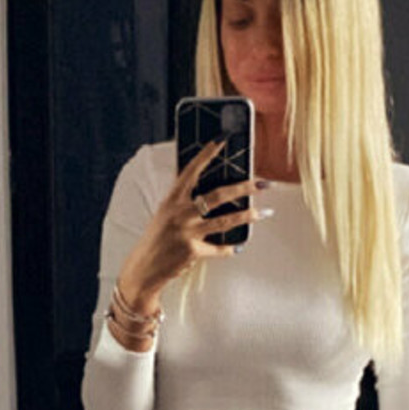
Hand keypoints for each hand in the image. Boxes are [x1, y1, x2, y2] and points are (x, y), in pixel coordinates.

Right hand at [118, 137, 272, 305]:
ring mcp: (187, 232)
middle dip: (244, 187)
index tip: (222, 140)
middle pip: (218, 195)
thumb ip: (183, 203)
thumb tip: (209, 194)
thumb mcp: (164, 215)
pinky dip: (229, 249)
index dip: (206, 154)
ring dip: (248, 215)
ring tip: (264, 212)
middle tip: (263, 184)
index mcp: (172, 200)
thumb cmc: (156, 241)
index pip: (191, 171)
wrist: (144, 269)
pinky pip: (218, 249)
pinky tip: (238, 247)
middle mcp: (180, 213)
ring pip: (225, 221)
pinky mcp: (192, 251)